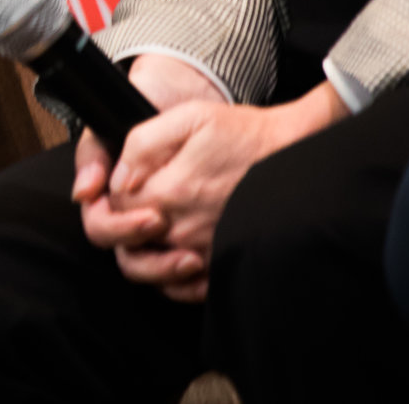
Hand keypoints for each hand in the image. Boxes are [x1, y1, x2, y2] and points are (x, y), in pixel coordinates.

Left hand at [74, 56, 344, 301]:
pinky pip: (189, 289)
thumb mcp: (189, 119)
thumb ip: (143, 145)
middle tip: (138, 208)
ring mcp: (209, 251)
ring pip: (153, 272)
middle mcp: (187, 229)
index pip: (115, 208)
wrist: (297, 153)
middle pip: (129, 243)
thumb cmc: (244, 134)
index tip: (123, 187)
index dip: (111, 198)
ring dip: (146, 256)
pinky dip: (176, 281)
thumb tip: (119, 178)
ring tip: (155, 231)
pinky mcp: (228, 262)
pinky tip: (176, 257)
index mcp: (170, 191)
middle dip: (124, 228)